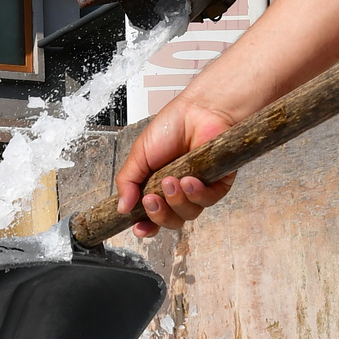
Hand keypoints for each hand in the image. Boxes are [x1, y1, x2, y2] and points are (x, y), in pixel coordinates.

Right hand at [114, 95, 239, 235]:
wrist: (198, 110)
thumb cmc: (172, 126)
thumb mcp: (139, 154)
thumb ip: (127, 181)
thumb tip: (121, 207)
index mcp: (157, 186)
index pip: (152, 216)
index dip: (146, 226)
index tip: (139, 228)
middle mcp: (178, 191)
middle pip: (170, 221)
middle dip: (159, 215)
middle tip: (152, 199)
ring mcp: (198, 189)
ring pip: (188, 214)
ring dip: (177, 201)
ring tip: (171, 180)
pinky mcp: (218, 184)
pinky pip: (208, 201)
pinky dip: (196, 194)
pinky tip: (189, 180)